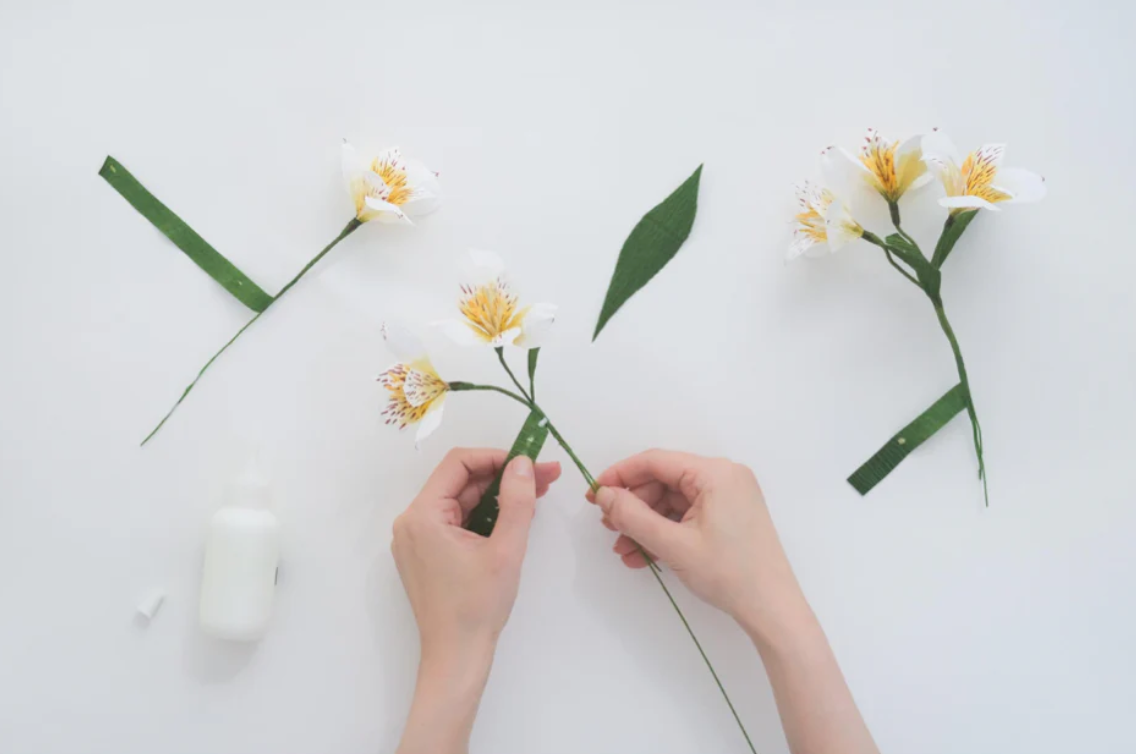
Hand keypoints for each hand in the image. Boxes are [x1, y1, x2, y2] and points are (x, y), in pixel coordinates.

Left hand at [393, 448, 560, 753]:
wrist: (457, 657)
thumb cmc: (477, 607)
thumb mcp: (506, 549)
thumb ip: (517, 501)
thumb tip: (523, 463)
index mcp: (422, 516)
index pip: (458, 464)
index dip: (496, 457)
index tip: (530, 462)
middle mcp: (412, 522)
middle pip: (461, 483)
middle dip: (503, 477)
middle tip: (545, 476)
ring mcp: (417, 539)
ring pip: (462, 502)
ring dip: (498, 496)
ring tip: (537, 493)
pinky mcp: (427, 554)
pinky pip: (457, 521)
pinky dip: (485, 516)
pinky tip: (514, 516)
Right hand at [587, 450, 804, 637]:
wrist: (772, 609)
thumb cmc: (728, 573)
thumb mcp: (674, 545)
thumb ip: (633, 516)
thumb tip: (604, 495)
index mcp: (715, 473)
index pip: (656, 461)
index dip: (620, 476)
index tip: (593, 495)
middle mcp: (724, 476)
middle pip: (663, 481)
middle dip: (633, 506)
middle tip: (608, 528)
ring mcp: (728, 496)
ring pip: (672, 501)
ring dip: (645, 524)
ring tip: (623, 550)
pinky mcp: (729, 516)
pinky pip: (687, 515)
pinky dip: (665, 532)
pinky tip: (642, 555)